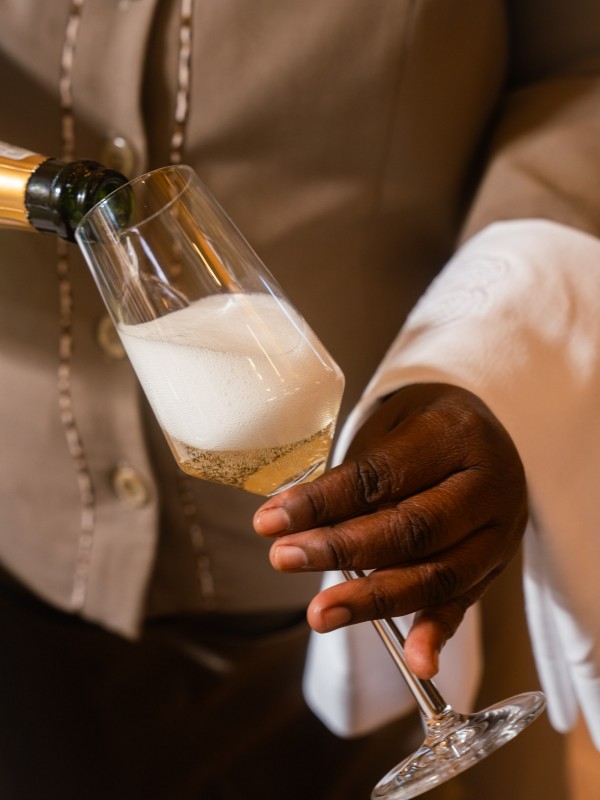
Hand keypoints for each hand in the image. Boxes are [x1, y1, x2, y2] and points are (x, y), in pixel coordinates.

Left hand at [253, 383, 527, 678]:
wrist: (485, 431)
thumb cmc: (424, 426)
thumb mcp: (390, 428)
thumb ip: (357, 477)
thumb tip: (296, 526)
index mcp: (455, 434)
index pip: (381, 476)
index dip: (323, 503)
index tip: (270, 521)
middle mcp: (488, 483)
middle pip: (414, 529)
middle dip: (343, 550)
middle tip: (285, 558)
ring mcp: (499, 529)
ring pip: (439, 574)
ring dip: (374, 599)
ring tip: (321, 612)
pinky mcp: (495, 565)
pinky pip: (465, 602)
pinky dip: (436, 633)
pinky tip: (415, 660)